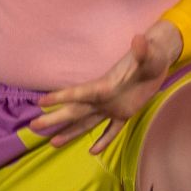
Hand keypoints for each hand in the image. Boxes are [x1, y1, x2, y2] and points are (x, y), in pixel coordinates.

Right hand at [35, 20, 182, 152]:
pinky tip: (92, 151)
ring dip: (71, 132)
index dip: (60, 97)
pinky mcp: (124, 113)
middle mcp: (103, 98)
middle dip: (55, 118)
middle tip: (33, 126)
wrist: (157, 60)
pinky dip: (104, 140)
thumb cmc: (152, 54)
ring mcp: (112, 107)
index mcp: (105, 85)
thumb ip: (142, 50)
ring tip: (52, 143)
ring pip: (87, 123)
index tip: (40, 102)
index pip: (78, 93)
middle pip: (75, 111)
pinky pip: (112, 130)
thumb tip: (139, 39)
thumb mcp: (149, 54)